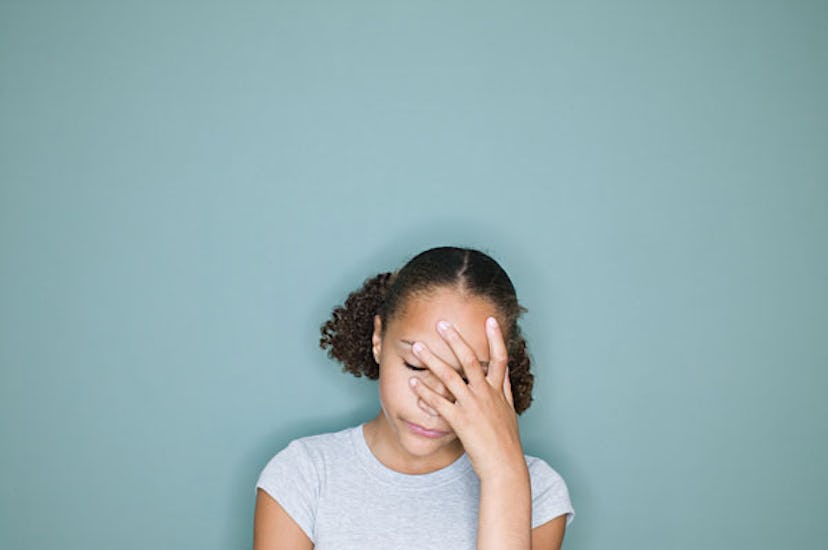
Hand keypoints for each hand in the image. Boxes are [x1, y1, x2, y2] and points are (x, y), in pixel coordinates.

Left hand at [409, 317, 524, 479]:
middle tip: (441, 323)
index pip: (500, 358)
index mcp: (498, 391)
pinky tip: (413, 382)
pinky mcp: (460, 421)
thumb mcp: (509, 411)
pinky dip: (425, 391)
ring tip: (417, 347)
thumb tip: (505, 370)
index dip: (496, 338)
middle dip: (455, 339)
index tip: (490, 319)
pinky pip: (439, 403)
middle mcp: (486, 394)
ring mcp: (473, 406)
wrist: (504, 466)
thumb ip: (505, 388)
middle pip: (470, 360)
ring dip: (432, 360)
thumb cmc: (506, 441)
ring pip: (450, 377)